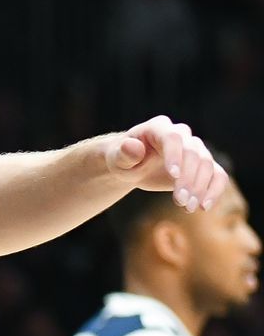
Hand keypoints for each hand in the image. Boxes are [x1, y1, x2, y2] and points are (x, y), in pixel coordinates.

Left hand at [104, 115, 227, 212]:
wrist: (134, 167)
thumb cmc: (123, 161)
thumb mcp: (118, 159)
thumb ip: (124, 153)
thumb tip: (132, 146)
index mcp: (158, 127)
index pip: (172, 138)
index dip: (175, 155)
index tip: (173, 176)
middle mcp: (181, 134)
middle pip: (193, 153)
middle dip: (188, 179)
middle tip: (180, 201)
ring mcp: (195, 148)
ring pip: (208, 165)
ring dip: (200, 188)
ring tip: (188, 207)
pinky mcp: (205, 165)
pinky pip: (218, 175)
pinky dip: (214, 190)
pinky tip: (204, 206)